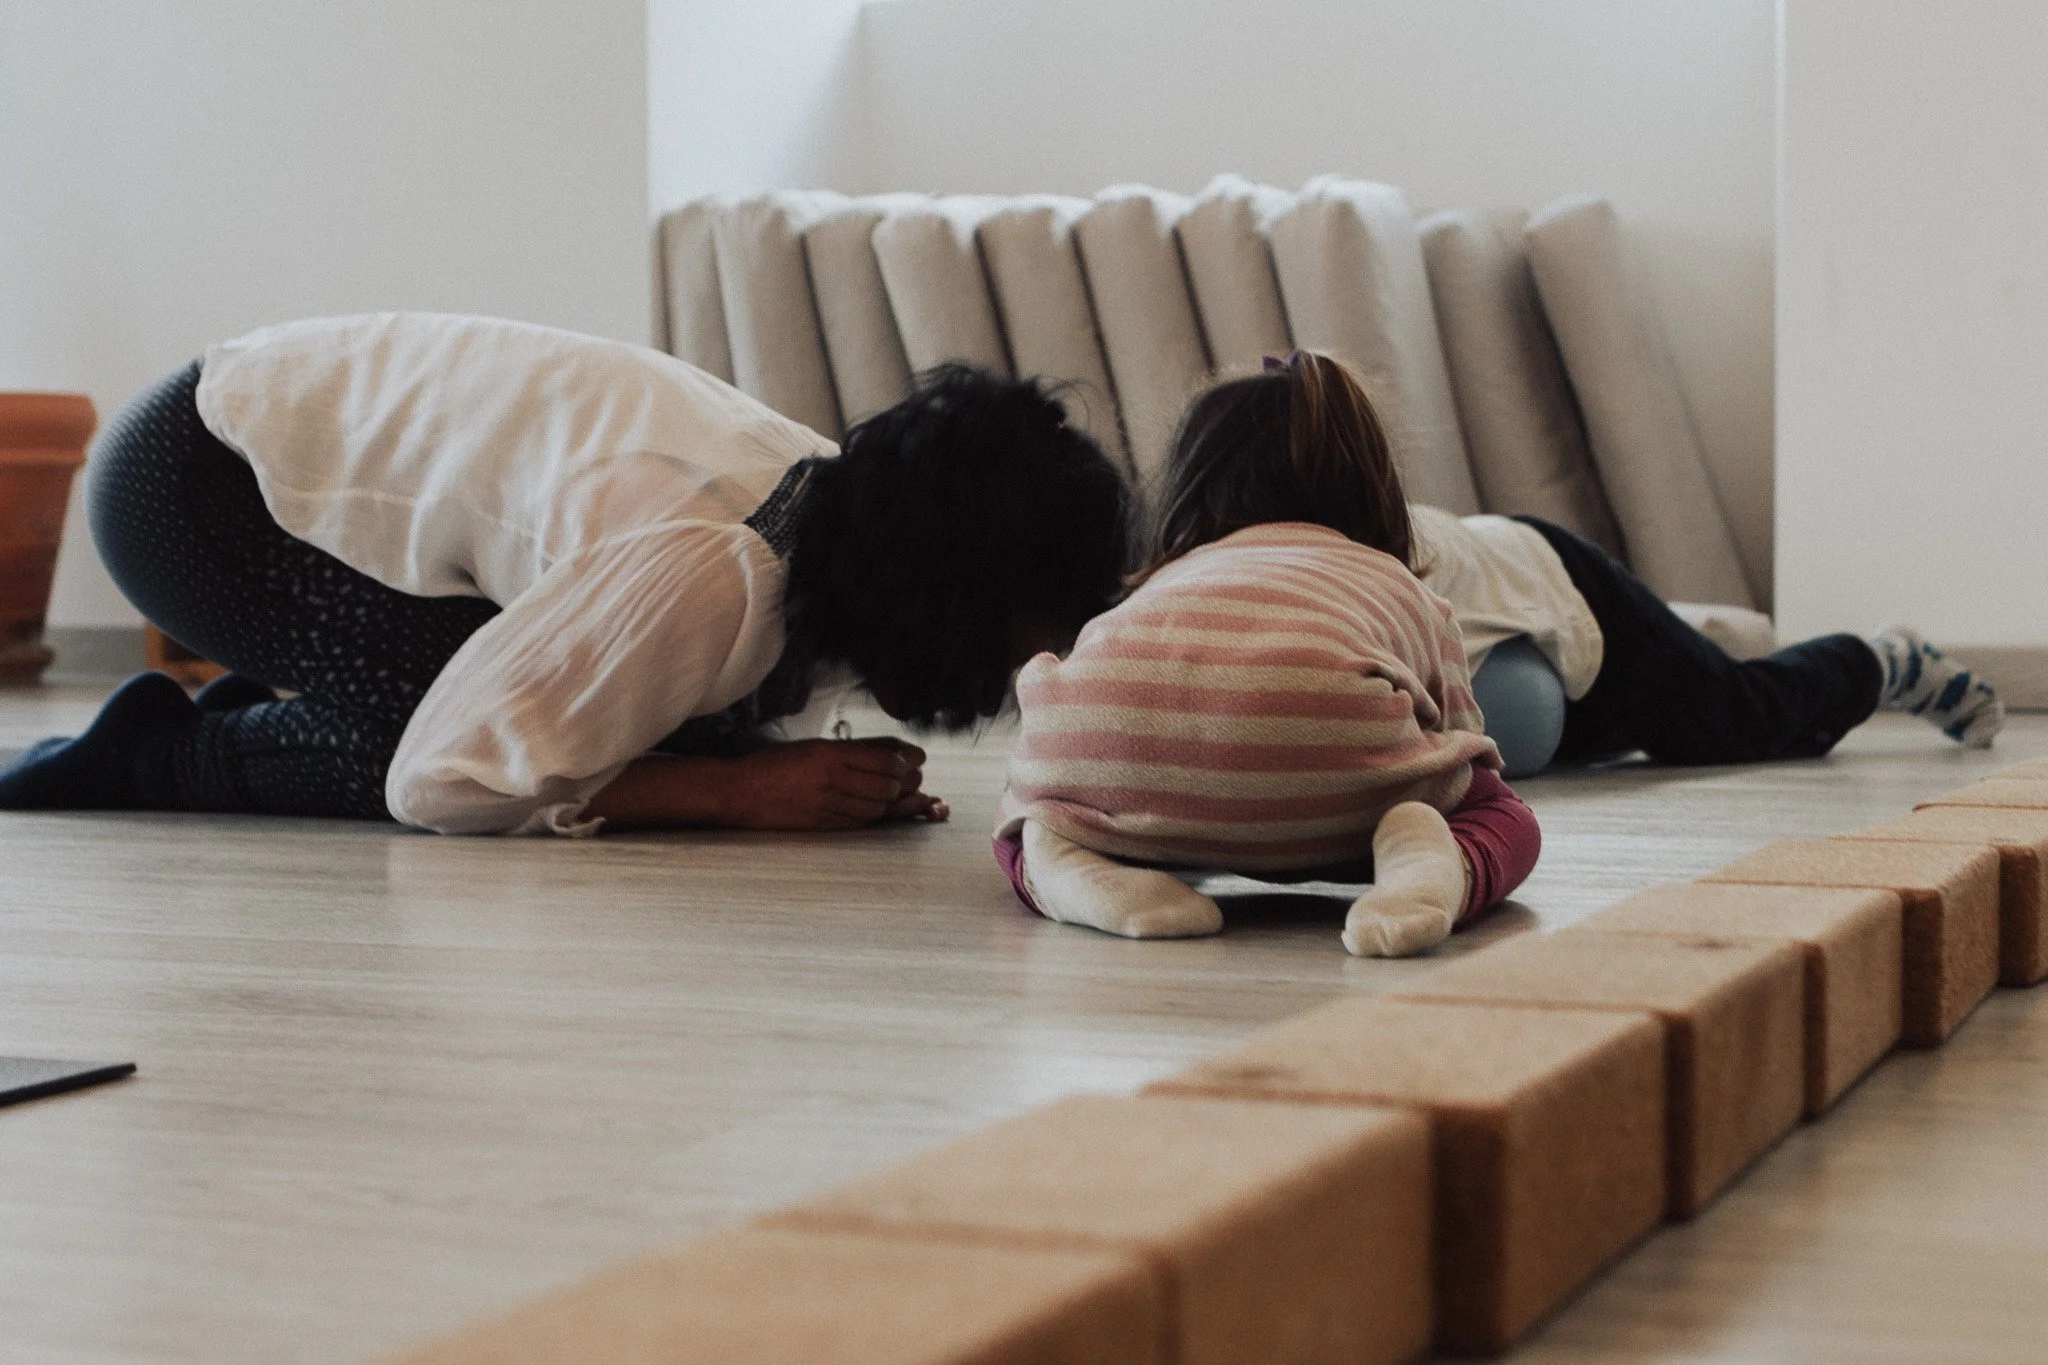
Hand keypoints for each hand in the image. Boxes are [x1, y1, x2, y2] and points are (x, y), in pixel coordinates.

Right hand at [721, 738, 943, 830]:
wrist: (740, 791)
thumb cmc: (776, 765)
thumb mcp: (815, 747)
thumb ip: (854, 750)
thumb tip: (895, 752)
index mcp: (830, 755)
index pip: (886, 761)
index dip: (907, 762)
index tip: (915, 759)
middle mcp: (831, 780)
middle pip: (887, 786)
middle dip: (906, 783)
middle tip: (912, 777)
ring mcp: (827, 806)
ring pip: (878, 808)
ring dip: (894, 802)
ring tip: (899, 793)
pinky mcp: (822, 825)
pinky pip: (860, 823)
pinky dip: (876, 816)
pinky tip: (880, 809)